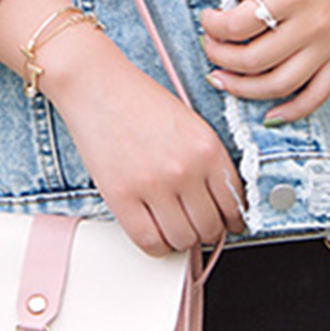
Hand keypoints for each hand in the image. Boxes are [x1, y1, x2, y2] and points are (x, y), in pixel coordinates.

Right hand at [44, 29, 245, 256]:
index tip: (227, 223)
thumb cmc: (138, 99)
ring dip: (181, 240)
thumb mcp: (189, 122)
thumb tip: (219, 200)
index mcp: (207, 147)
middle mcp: (185, 168)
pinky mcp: (122, 196)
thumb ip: (207, 160)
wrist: (96, 84)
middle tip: (197, 224)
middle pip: (210, 227)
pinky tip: (155, 232)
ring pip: (182, 240)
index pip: (234, 203)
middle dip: (207, 231)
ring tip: (174, 227)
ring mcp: (154, 185)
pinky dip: (156, 245)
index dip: (232, 219)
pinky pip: (149, 242)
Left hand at [199, 0, 329, 125]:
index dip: (215, 26)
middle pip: (254, 59)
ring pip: (279, 85)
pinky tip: (269, 114)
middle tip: (209, 48)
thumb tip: (231, 9)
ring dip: (243, 89)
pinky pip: (317, 95)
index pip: (240, 24)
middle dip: (220, 57)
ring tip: (222, 80)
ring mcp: (328, 47)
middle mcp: (312, 25)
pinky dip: (292, 111)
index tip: (207, 20)